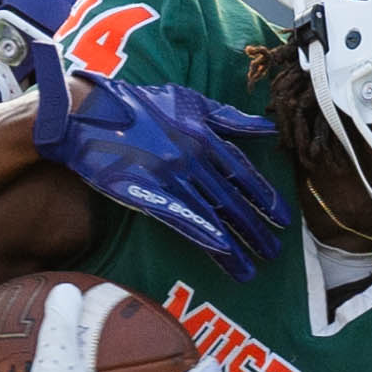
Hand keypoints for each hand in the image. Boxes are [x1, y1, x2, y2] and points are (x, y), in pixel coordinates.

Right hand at [28, 47, 293, 277]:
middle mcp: (192, 157)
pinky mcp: (146, 191)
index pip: (242, 171)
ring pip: (210, 214)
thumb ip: (228, 116)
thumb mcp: (188, 100)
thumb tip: (267, 128)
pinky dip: (202, 233)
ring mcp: (170, 175)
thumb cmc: (138, 104)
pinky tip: (220, 250)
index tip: (283, 220)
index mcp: (203, 134)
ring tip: (252, 271)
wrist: (88, 112)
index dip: (264, 197)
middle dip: (255, 229)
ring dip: (233, 245)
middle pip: (231, 199)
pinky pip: (180, 216)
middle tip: (275, 253)